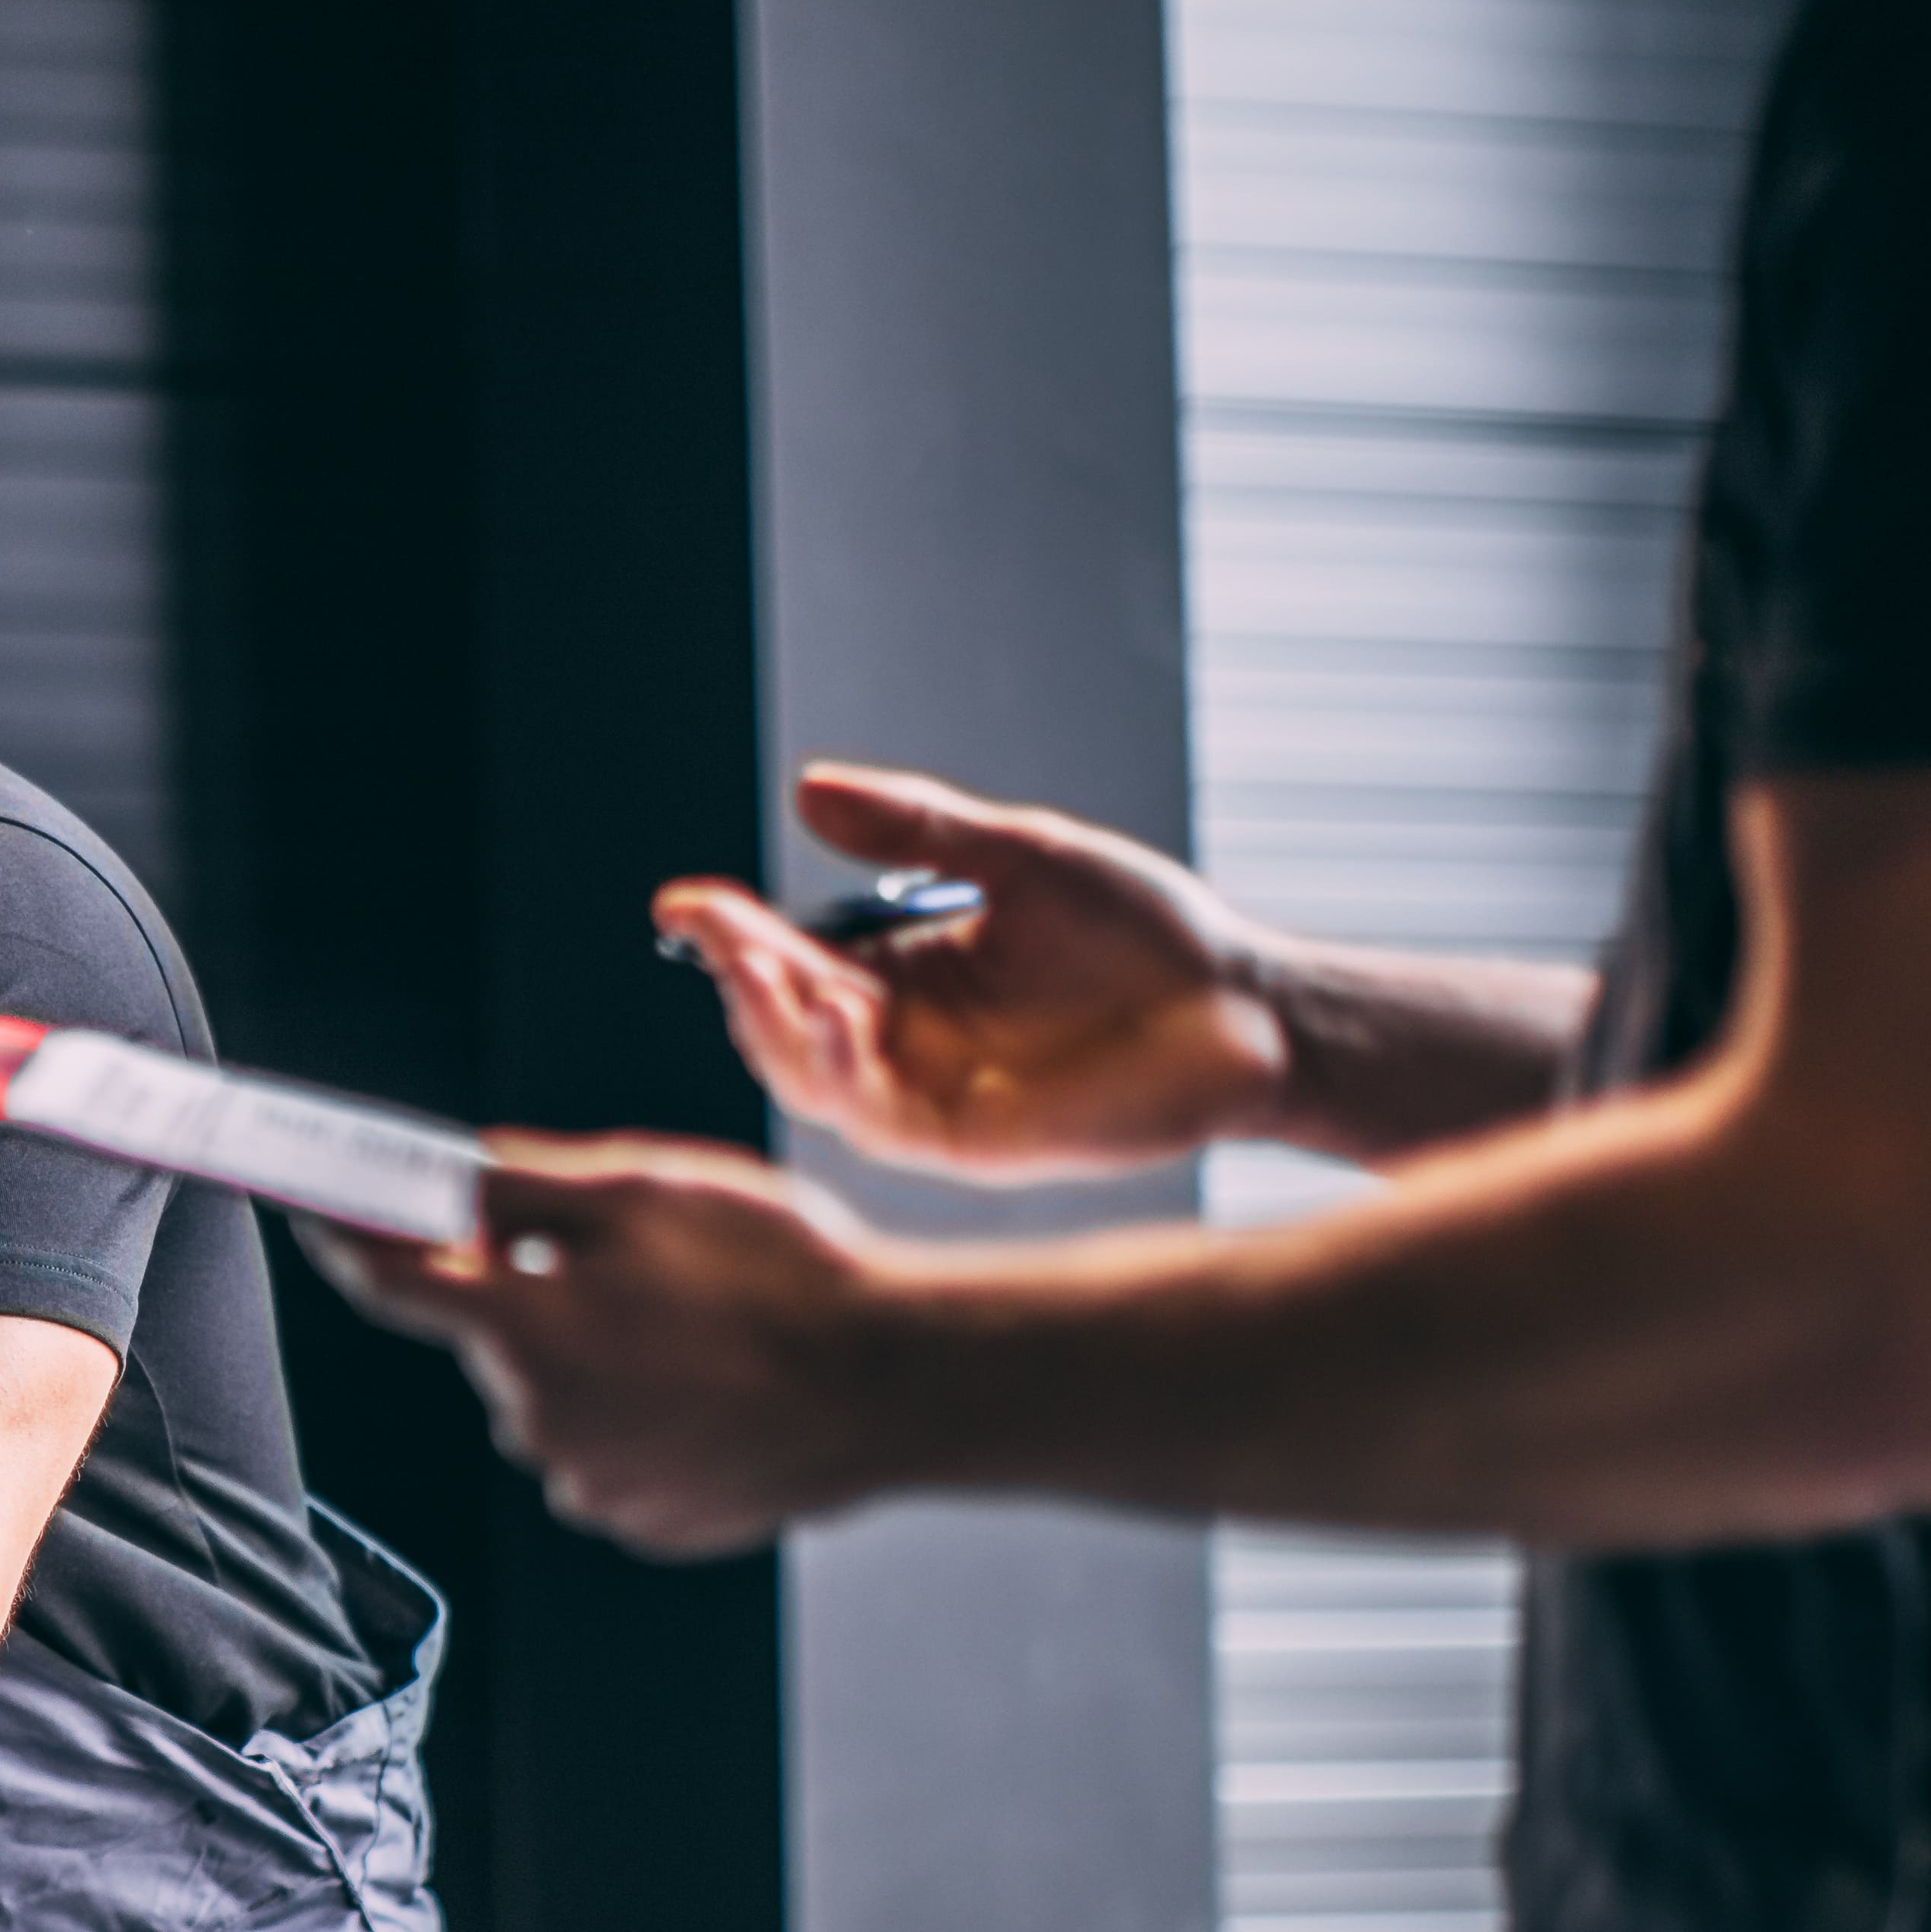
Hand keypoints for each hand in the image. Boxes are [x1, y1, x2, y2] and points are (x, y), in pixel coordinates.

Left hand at [315, 1136, 904, 1558]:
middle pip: (492, 1339)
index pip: (388, 1281)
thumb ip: (517, 1187)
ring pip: (552, 1399)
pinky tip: (711, 1387)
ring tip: (698, 1330)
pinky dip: (639, 1417)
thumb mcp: (643, 1189)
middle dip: (535, 1296)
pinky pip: (606, 1454)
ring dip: (595, 1359)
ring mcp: (588, 1481)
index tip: (308, 1208)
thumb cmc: (780, 1273)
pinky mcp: (639, 1519)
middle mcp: (537, 1419)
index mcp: (525, 1327)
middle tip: (637, 1264)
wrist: (892, 1381)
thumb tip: (434, 1178)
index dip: (341, 1236)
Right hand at [662, 763, 1290, 1179]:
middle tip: (726, 934)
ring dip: (776, 1028)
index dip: (731, 931)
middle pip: (780, 1022)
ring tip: (774, 975)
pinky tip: (836, 1019)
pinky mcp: (966, 1142)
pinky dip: (840, 1074)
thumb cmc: (1149, 935)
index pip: (790, 955)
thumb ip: (918, 829)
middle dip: (740, 977)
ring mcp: (930, 1095)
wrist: (1248, 1008)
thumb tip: (809, 789)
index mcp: (904, 973)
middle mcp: (902, 1039)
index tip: (682, 901)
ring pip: (808, 1079)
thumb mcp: (1023, 855)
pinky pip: (873, 1119)